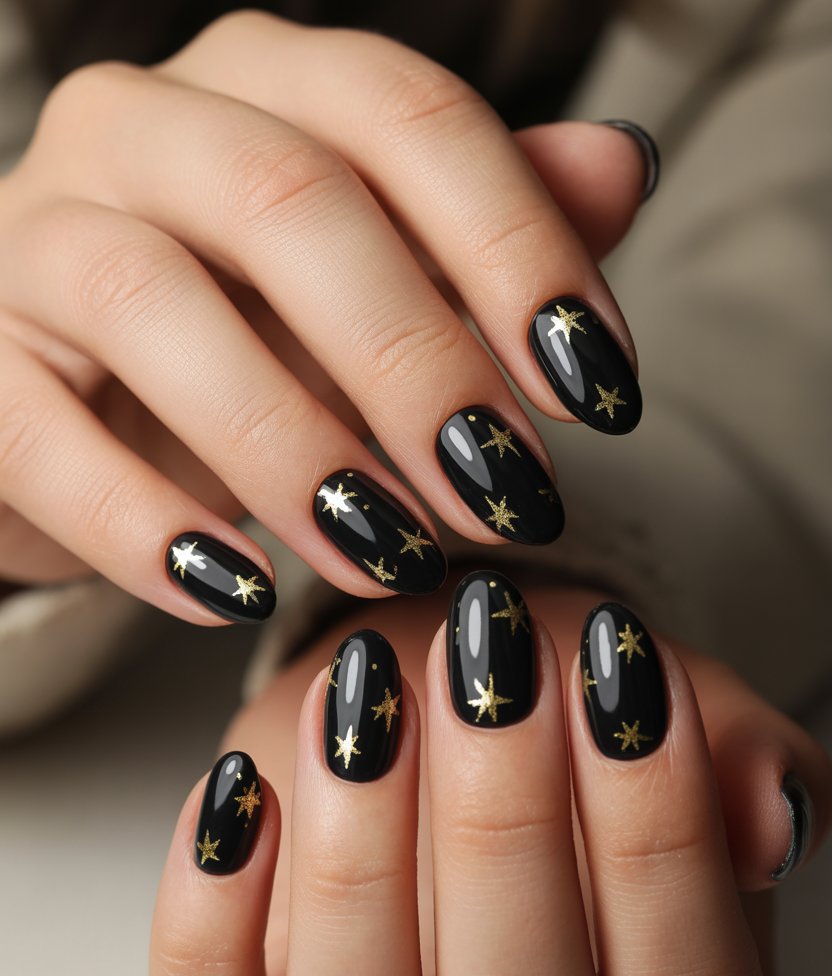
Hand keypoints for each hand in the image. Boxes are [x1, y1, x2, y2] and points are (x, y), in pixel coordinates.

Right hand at [0, 11, 648, 620]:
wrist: (71, 405)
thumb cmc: (244, 339)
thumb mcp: (378, 290)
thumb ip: (489, 232)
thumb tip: (618, 170)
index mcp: (260, 84)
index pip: (405, 114)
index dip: (519, 250)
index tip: (598, 396)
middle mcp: (140, 127)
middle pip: (293, 203)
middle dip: (420, 364)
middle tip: (504, 497)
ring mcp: (34, 233)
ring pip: (155, 302)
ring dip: (296, 449)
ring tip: (390, 555)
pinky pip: (43, 434)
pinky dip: (147, 525)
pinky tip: (239, 592)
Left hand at [148, 576, 828, 975]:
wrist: (434, 747)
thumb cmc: (559, 745)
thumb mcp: (670, 732)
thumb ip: (738, 767)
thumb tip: (768, 815)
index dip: (655, 836)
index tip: (618, 673)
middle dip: (504, 830)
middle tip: (487, 661)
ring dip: (358, 867)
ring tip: (363, 701)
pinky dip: (208, 927)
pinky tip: (237, 792)